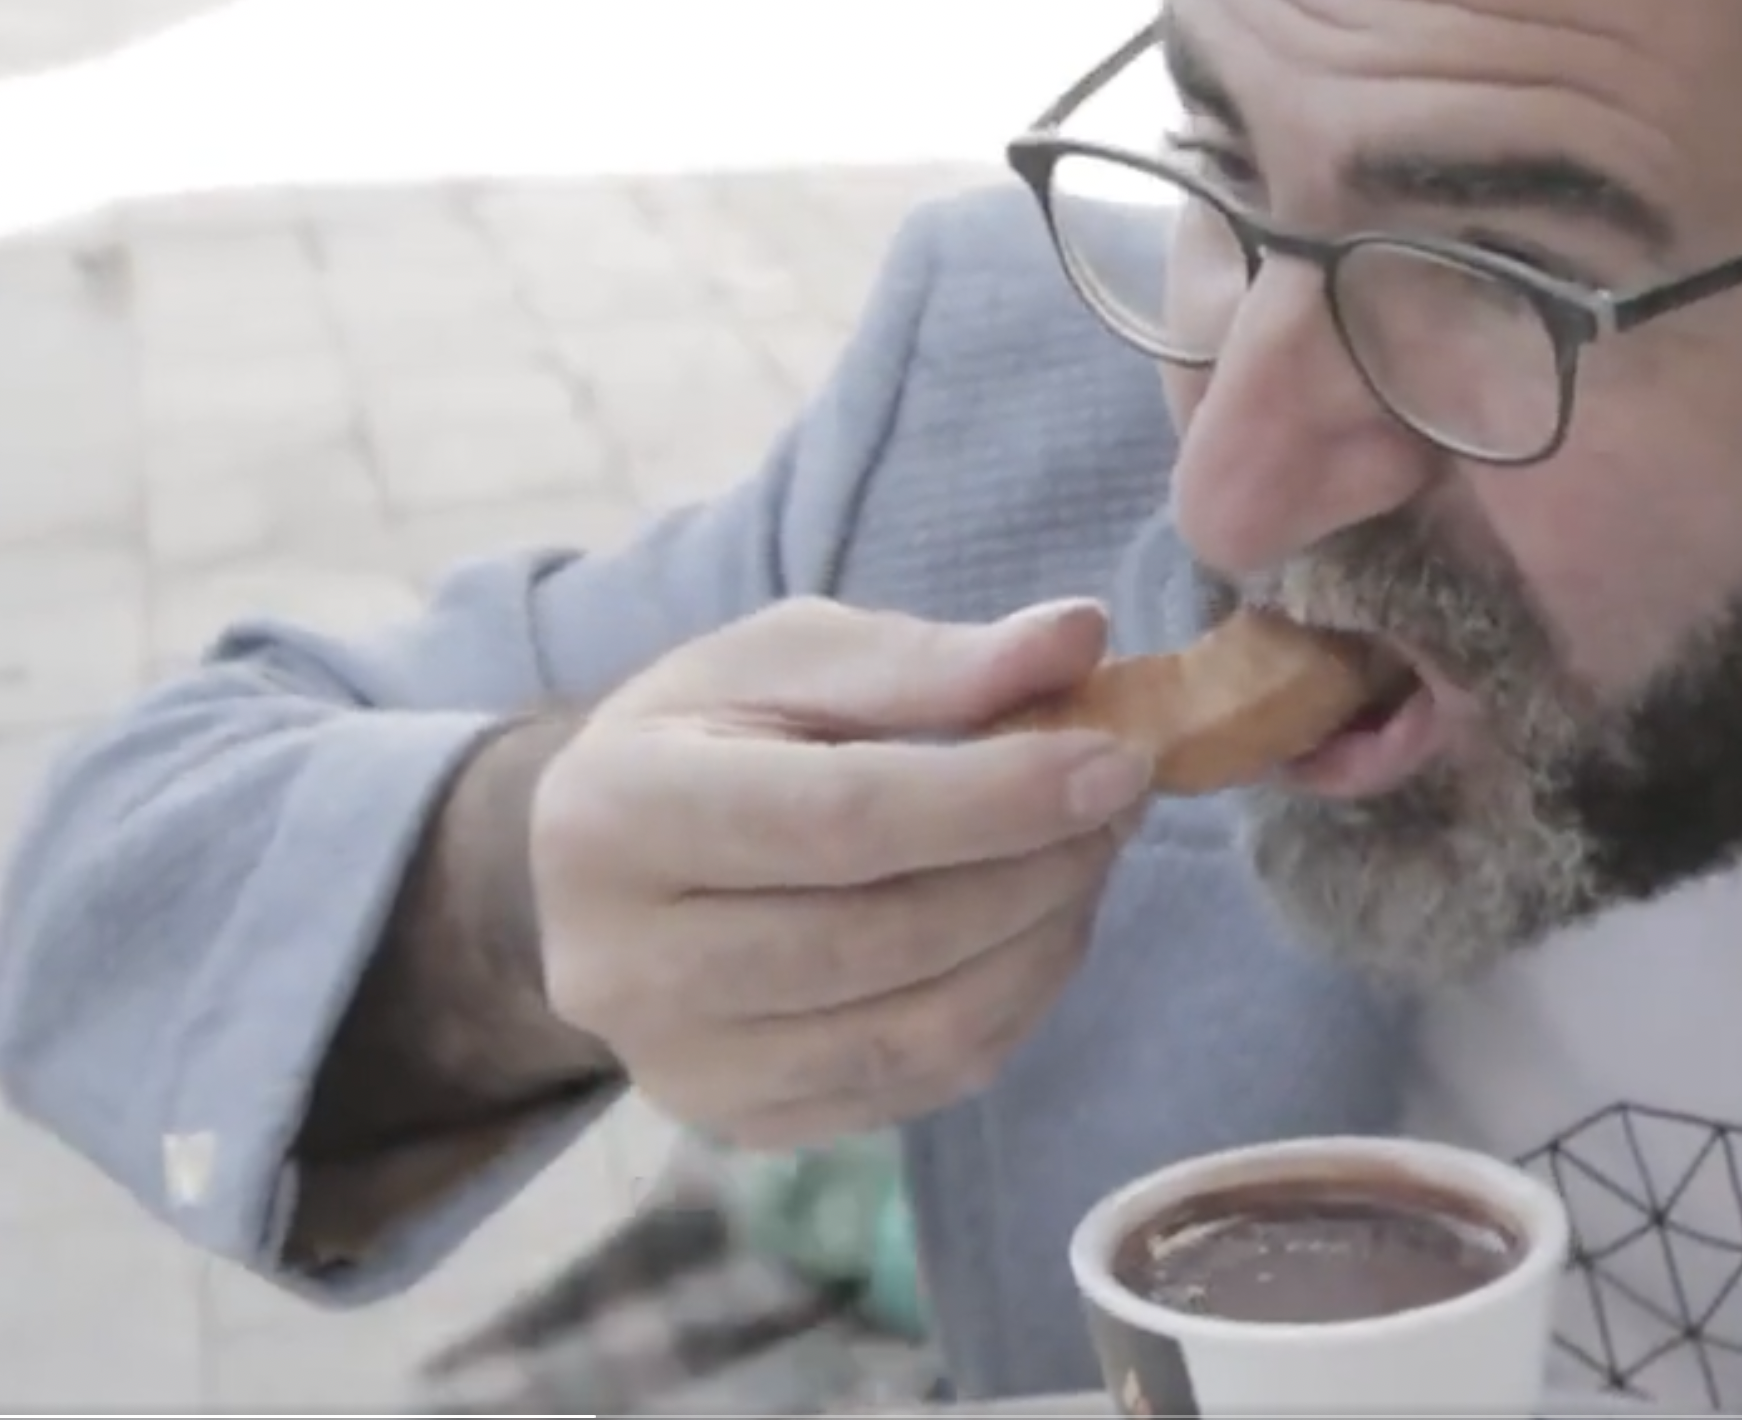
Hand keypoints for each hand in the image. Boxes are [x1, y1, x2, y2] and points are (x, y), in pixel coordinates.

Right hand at [528, 596, 1151, 1148]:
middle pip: (889, 936)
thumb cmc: (706, 737)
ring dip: (1044, 940)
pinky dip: (1013, 1005)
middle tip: (1120, 801)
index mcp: (619, 812)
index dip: (997, 796)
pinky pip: (923, 1083)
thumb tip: (1078, 635)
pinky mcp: (741, 1124)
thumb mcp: (791, 658)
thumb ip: (930, 657)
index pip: (841, 819)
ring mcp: (684, 1067)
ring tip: (1089, 856)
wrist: (601, 869)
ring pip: (923, 1029)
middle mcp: (628, 964)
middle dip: (1038, 867)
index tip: (1116, 760)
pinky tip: (1038, 929)